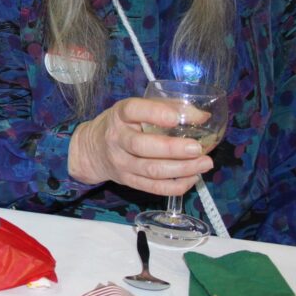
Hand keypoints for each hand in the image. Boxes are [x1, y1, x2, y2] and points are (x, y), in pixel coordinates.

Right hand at [68, 97, 213, 195]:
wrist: (92, 149)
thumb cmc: (122, 125)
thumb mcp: (136, 109)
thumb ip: (168, 107)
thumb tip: (202, 116)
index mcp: (120, 115)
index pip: (133, 111)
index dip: (155, 114)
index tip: (176, 118)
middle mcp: (117, 139)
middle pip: (143, 146)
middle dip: (173, 149)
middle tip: (197, 148)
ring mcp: (121, 163)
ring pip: (151, 170)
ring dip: (181, 169)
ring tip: (204, 163)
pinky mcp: (127, 181)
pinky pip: (153, 188)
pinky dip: (176, 186)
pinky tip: (192, 178)